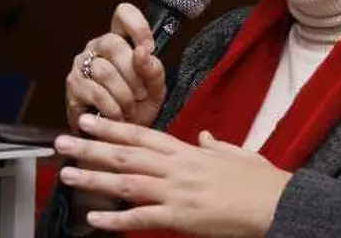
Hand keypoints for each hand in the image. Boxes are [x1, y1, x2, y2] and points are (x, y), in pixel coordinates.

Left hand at [55, 114, 292, 237]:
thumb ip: (214, 145)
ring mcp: (177, 192)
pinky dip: (117, 220)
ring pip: (126, 182)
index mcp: (189, 152)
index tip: (88, 120)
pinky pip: (142, 218)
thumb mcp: (235, 154)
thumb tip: (203, 137)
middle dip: (91, 147)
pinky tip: (94, 220)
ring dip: (93, 178)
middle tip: (62, 141)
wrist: (278, 204)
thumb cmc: (260, 181)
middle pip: (126, 155)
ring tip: (66, 175)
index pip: (142, 135)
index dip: (112, 127)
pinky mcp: (182, 218)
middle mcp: (177, 168)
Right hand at [65, 3, 166, 130]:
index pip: (123, 14)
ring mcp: (82, 64)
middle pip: (113, 43)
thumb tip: (144, 52)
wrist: (118, 136)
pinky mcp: (73, 86)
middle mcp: (97, 46)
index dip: (137, 26)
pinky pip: (96, 92)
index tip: (149, 48)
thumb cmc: (137, 107)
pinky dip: (113, 107)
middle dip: (133, 72)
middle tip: (141, 93)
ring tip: (130, 108)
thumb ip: (153, 69)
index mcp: (120, 40)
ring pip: (105, 71)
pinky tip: (118, 115)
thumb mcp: (154, 88)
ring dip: (124, 95)